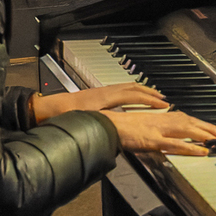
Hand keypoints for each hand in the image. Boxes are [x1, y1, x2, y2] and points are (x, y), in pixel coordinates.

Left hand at [31, 83, 168, 122]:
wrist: (51, 108)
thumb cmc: (67, 113)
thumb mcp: (90, 119)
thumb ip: (107, 124)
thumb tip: (123, 128)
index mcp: (107, 97)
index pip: (134, 96)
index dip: (150, 100)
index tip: (163, 105)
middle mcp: (107, 91)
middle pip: (134, 88)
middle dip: (150, 93)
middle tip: (163, 99)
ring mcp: (103, 91)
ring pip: (128, 86)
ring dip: (142, 90)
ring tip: (152, 95)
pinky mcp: (98, 93)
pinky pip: (121, 88)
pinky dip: (132, 91)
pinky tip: (133, 97)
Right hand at [101, 109, 215, 155]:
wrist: (101, 125)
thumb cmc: (114, 127)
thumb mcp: (136, 126)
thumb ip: (150, 130)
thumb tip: (159, 136)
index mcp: (155, 117)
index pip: (181, 117)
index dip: (197, 122)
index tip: (209, 127)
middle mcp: (159, 120)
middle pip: (189, 121)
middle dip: (207, 127)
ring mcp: (156, 129)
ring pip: (186, 130)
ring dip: (204, 134)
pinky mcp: (152, 139)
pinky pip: (175, 144)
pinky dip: (190, 147)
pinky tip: (202, 150)